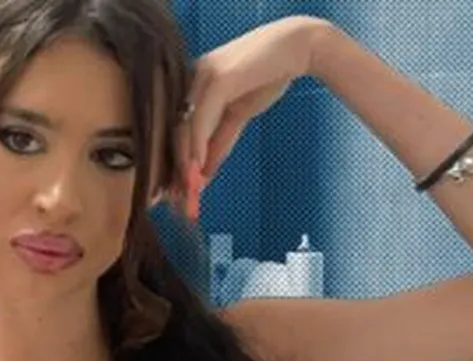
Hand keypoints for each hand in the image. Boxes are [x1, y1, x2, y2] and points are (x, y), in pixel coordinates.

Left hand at [179, 15, 331, 179]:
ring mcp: (202, 76)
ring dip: (186, 164)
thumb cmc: (264, 77)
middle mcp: (190, 79)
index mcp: (190, 88)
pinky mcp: (218, 77)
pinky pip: (202, 117)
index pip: (177, 132)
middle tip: (179, 200)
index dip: (176, 165)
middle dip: (178, 170)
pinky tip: (197, 168)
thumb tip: (203, 174)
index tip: (176, 194)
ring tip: (188, 191)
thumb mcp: (236, 117)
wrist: (296, 48)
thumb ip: (218, 143)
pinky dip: (198, 145)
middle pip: (176, 132)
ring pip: (185, 127)